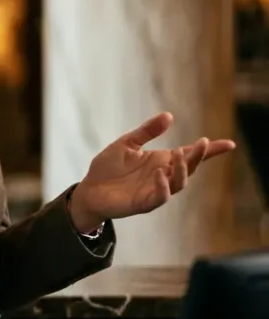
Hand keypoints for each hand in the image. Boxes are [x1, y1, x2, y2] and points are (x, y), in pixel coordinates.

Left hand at [69, 112, 235, 231]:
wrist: (89, 189)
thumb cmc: (108, 167)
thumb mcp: (127, 143)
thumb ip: (147, 131)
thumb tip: (169, 116)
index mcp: (161, 161)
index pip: (190, 155)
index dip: (210, 151)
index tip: (229, 144)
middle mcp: (164, 176)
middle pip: (189, 167)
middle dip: (197, 156)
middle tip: (202, 143)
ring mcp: (156, 190)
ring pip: (179, 183)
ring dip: (182, 169)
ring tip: (180, 154)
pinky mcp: (144, 203)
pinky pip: (160, 197)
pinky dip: (163, 186)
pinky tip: (159, 173)